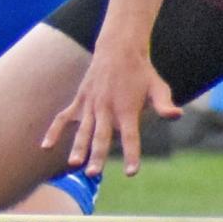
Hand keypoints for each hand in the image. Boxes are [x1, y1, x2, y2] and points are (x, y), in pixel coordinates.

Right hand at [41, 37, 181, 176]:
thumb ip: (164, 104)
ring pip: (83, 130)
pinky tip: (45, 147)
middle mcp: (107, 108)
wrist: (119, 48)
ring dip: (78, 147)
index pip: (131, 137)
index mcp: (127, 109)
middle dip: (98, 155)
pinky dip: (54, 131)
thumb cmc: (142, 72)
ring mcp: (91, 104)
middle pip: (102, 136)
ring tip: (73, 164)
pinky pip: (64, 117)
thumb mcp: (158, 87)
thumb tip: (177, 115)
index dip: (132, 155)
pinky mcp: (80, 100)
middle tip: (93, 173)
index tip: (132, 172)